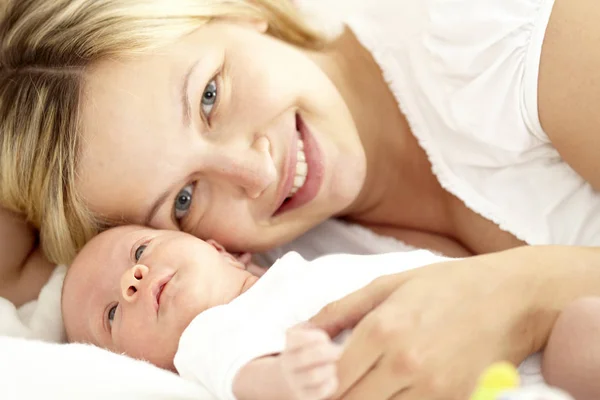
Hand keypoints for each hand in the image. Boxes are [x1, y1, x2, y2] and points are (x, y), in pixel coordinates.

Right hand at [281, 324, 342, 399]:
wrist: (287, 377)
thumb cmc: (307, 350)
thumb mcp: (307, 334)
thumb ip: (320, 327)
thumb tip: (347, 329)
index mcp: (290, 344)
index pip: (299, 338)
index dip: (318, 337)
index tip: (326, 338)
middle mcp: (288, 363)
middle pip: (306, 357)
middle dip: (327, 353)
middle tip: (338, 351)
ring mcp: (294, 381)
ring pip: (313, 375)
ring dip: (329, 368)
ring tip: (333, 365)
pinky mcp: (303, 396)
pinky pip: (320, 390)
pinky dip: (331, 382)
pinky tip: (332, 377)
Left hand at [309, 248, 551, 399]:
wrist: (511, 297)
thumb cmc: (445, 285)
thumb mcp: (386, 285)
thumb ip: (338, 311)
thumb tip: (299, 333)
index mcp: (381, 330)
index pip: (332, 378)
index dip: (319, 385)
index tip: (315, 383)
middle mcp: (404, 363)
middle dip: (338, 397)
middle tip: (337, 387)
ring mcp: (432, 388)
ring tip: (366, 385)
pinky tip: (393, 389)